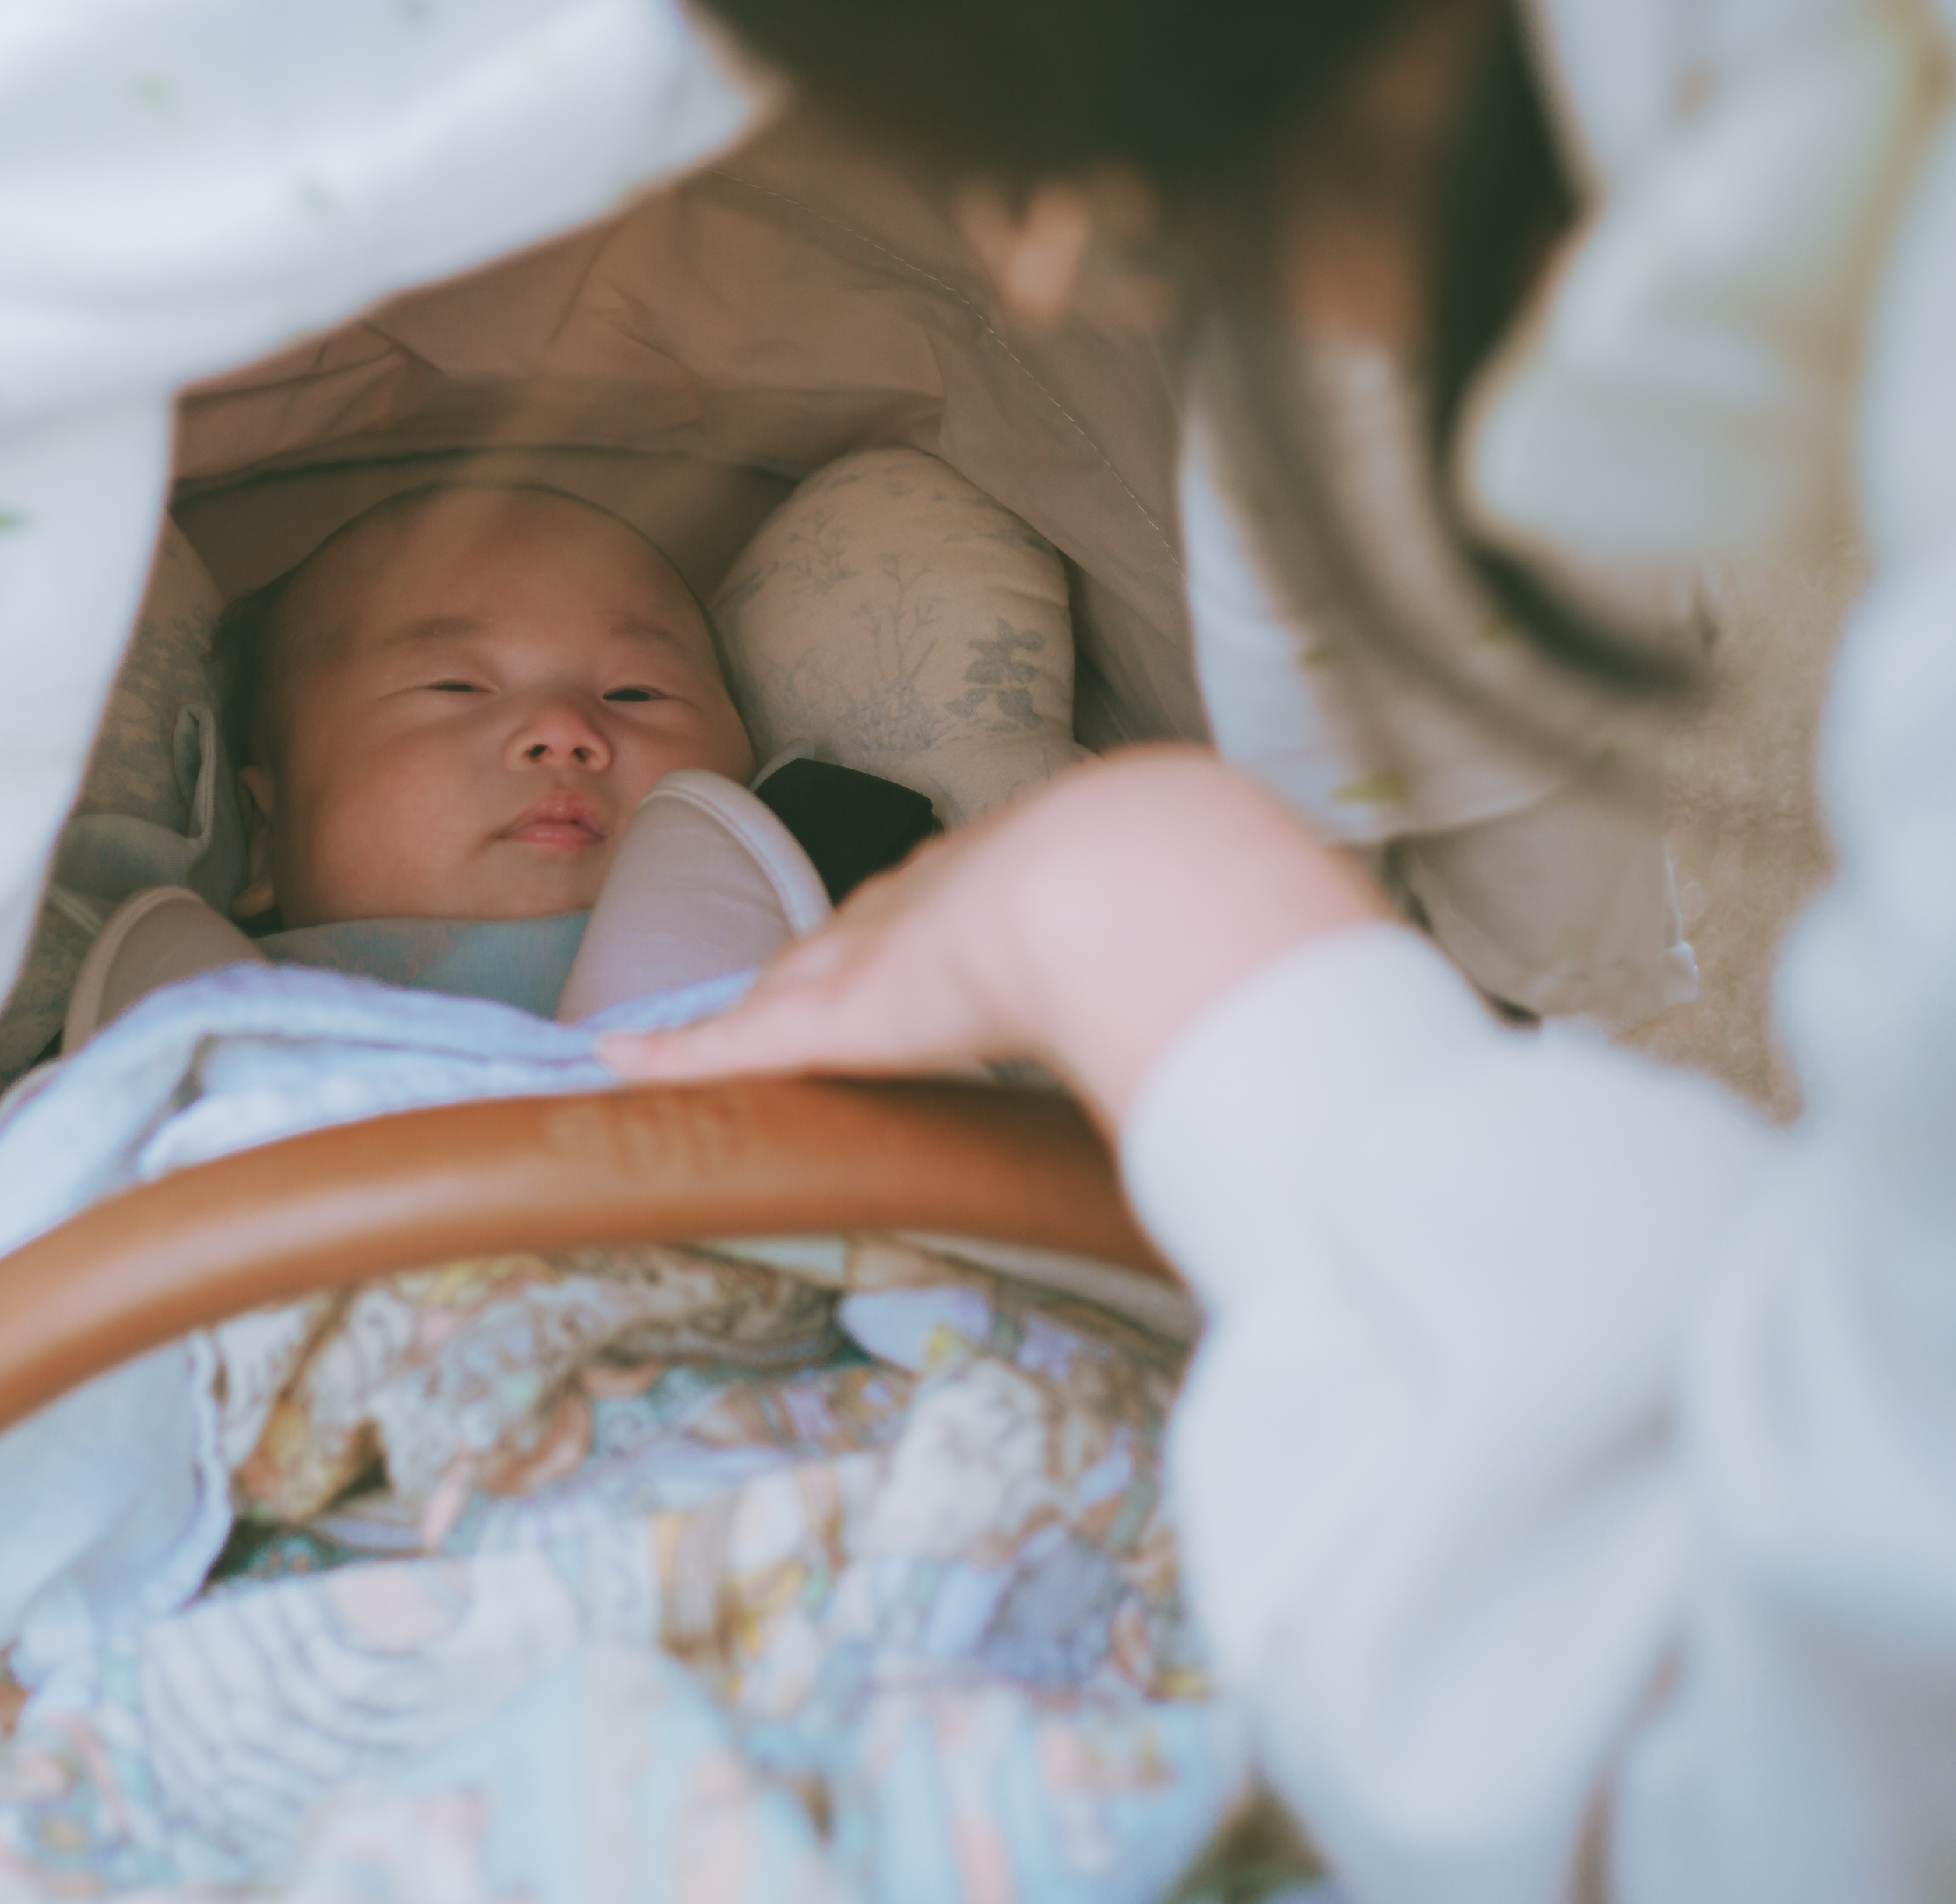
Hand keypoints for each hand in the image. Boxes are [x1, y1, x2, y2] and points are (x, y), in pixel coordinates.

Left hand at [601, 749, 1389, 1129]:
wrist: (1145, 884)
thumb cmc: (1211, 907)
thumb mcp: (1242, 940)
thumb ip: (1262, 987)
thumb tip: (1342, 1047)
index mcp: (1036, 887)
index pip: (970, 911)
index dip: (940, 927)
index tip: (931, 944)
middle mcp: (944, 908)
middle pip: (868, 936)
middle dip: (837, 953)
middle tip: (806, 975)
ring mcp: (880, 960)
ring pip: (797, 987)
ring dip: (759, 1006)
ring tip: (709, 1029)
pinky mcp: (831, 1020)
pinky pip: (731, 1048)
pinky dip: (674, 1061)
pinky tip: (613, 1072)